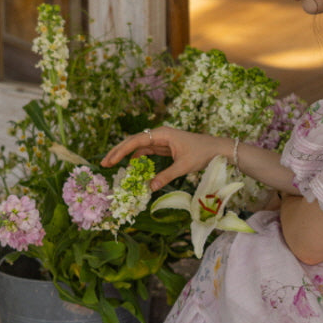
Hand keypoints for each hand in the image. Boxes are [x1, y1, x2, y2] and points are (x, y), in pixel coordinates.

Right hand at [101, 126, 228, 191]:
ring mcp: (162, 140)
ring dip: (127, 156)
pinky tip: (132, 168)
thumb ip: (166, 176)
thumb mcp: (183, 166)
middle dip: (118, 152)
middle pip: (134, 142)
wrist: (217, 149)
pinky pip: (148, 152)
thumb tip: (149, 188)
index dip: (121, 151)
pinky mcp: (166, 147)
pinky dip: (139, 160)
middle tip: (104, 163)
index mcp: (162, 134)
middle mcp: (159, 135)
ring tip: (114, 166)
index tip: (110, 160)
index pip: (136, 141)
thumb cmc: (202, 153)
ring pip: (139, 147)